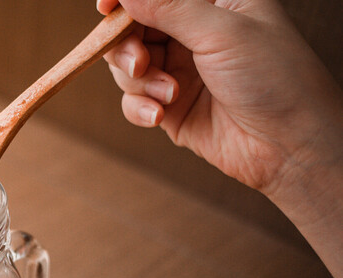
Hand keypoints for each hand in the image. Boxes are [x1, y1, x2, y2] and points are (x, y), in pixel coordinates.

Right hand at [98, 0, 342, 277]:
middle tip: (140, 62)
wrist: (290, 145)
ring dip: (140, 81)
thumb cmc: (275, 78)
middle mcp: (194, 33)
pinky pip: (134, 100)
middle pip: (133, 28)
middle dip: (127, 46)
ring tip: (169, 94)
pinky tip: (160, 115)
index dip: (126, 0)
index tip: (105, 8)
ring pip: (128, 65)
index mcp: (214, 2)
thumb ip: (168, 7)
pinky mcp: (171, 108)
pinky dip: (139, 107)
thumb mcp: (221, 31)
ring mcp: (180, 71)